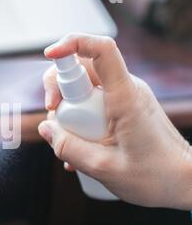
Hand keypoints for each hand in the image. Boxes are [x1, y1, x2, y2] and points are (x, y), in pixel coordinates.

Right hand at [39, 33, 191, 209]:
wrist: (185, 181)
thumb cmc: (155, 177)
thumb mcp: (103, 168)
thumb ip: (69, 147)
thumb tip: (45, 128)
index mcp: (125, 97)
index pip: (101, 50)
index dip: (72, 43)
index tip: (49, 55)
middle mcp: (126, 89)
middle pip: (83, 66)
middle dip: (59, 88)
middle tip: (55, 120)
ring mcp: (125, 97)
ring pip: (84, 87)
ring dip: (68, 109)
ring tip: (69, 141)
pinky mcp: (123, 108)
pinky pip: (92, 102)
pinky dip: (78, 118)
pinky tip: (79, 147)